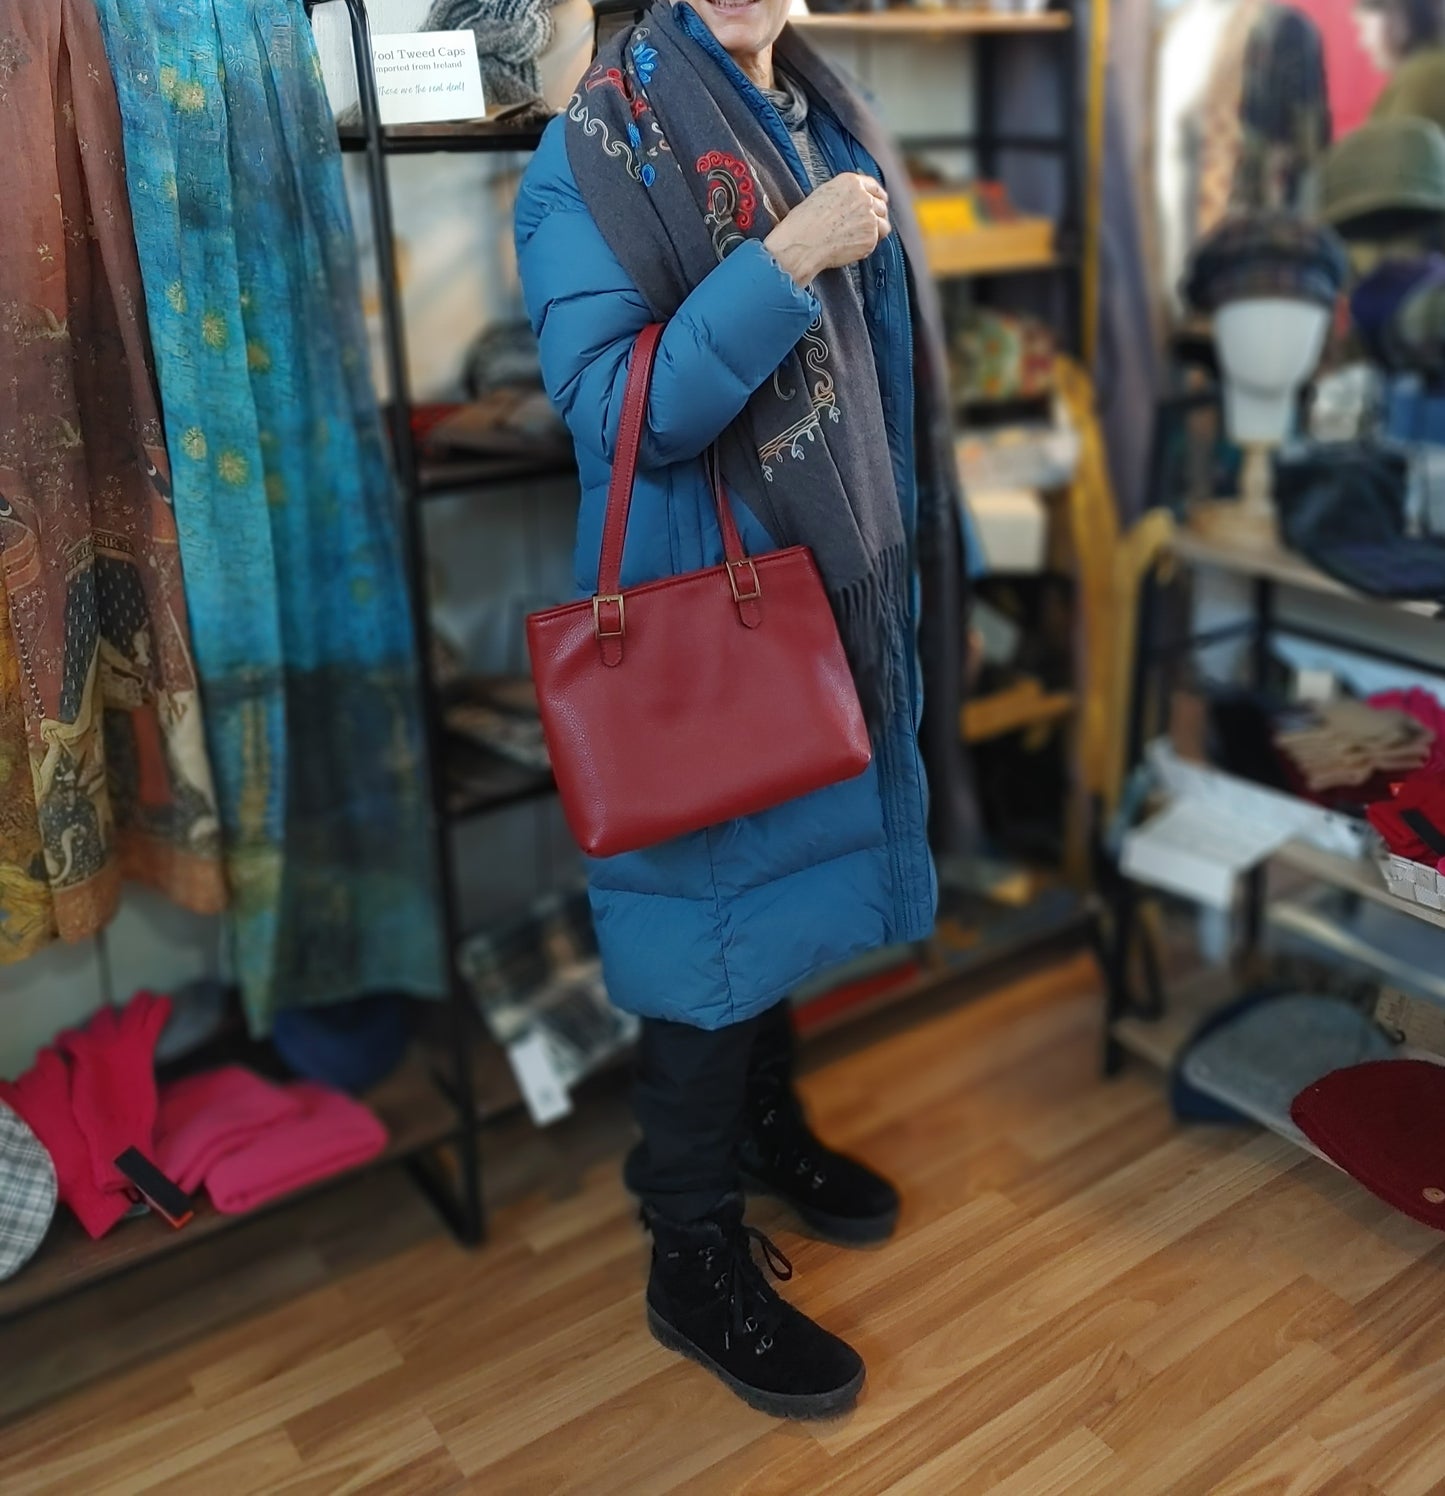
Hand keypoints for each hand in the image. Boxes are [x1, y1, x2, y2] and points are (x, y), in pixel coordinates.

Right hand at [764, 173, 891, 286]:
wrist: (802, 243)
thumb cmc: (804, 222)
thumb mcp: (823, 194)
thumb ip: (844, 195)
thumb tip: (852, 203)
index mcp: (851, 183)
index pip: (873, 186)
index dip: (877, 196)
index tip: (878, 202)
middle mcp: (864, 198)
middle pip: (881, 206)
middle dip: (876, 215)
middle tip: (867, 225)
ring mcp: (870, 219)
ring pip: (884, 225)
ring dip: (876, 231)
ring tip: (860, 238)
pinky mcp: (870, 239)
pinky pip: (875, 243)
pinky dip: (866, 246)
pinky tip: (851, 248)